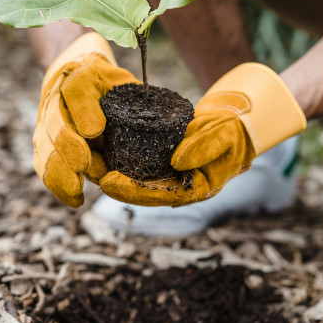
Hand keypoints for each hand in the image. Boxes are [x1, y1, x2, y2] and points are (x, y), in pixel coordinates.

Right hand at [33, 32, 137, 206]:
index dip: (83, 110)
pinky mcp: (44, 142)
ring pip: (46, 148)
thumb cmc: (104, 81)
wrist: (76, 70)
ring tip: (76, 192)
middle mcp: (54, 99)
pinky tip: (73, 199)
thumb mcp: (116, 80)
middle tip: (82, 166)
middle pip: (55, 124)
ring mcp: (46, 122)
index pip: (76, 88)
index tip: (94, 130)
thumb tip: (94, 132)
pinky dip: (56, 183)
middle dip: (67, 147)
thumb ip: (113, 101)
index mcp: (75, 77)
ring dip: (59, 170)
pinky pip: (44, 164)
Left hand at [100, 63, 306, 205]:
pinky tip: (101, 149)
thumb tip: (177, 162)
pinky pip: (137, 163)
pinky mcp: (160, 161)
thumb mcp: (225, 136)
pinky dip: (119, 158)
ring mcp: (168, 176)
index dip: (131, 192)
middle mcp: (177, 186)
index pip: (158, 196)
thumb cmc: (234, 133)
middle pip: (139, 191)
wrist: (235, 126)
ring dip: (110, 172)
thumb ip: (205, 147)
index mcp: (193, 188)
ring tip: (87, 161)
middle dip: (113, 184)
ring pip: (134, 179)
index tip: (108, 182)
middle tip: (88, 171)